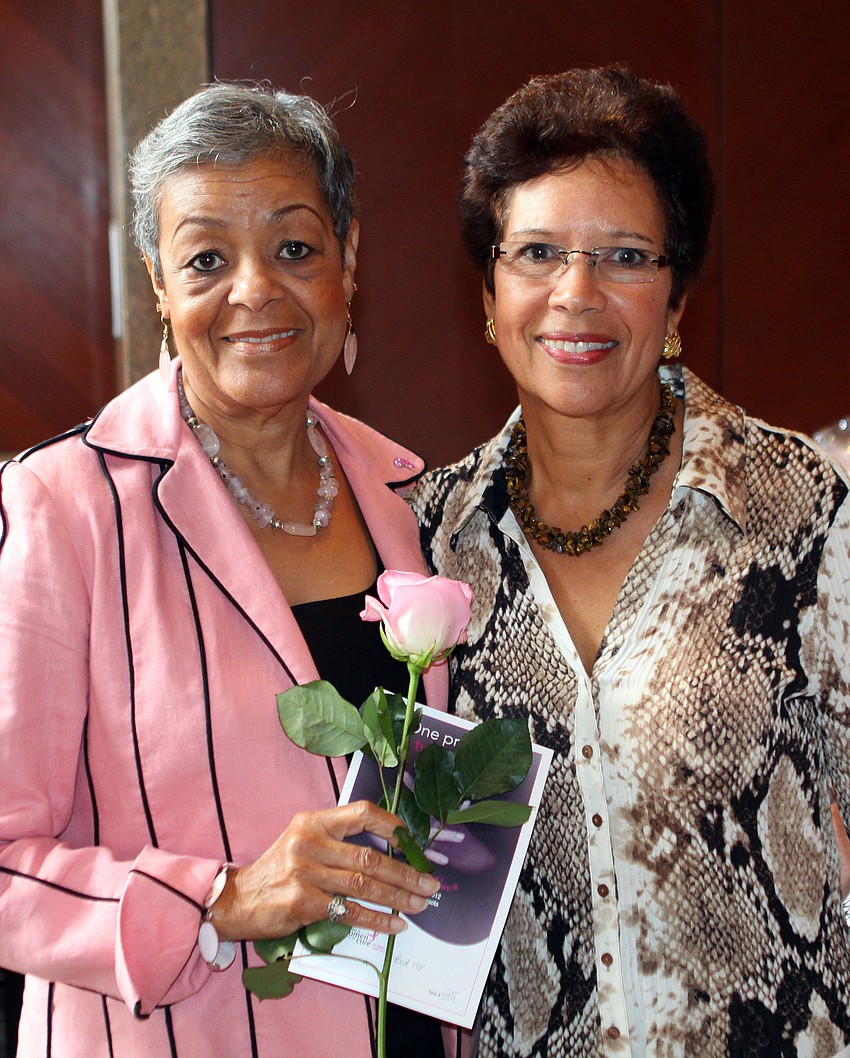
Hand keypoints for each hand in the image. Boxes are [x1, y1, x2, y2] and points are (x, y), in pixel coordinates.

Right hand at [210, 800, 439, 941]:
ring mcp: (306, 872)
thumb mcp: (303, 841)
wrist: (237, 900)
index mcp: (313, 821)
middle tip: (430, 883)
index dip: (391, 825)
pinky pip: (350, 911)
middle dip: (405, 872)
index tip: (413, 842)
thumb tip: (389, 849)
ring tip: (420, 904)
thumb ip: (338, 840)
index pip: (361, 812)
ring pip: (364, 884)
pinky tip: (395, 924)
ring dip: (398, 897)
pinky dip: (377, 919)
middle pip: (369, 855)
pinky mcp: (303, 902)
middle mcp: (310, 842)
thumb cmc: (278, 870)